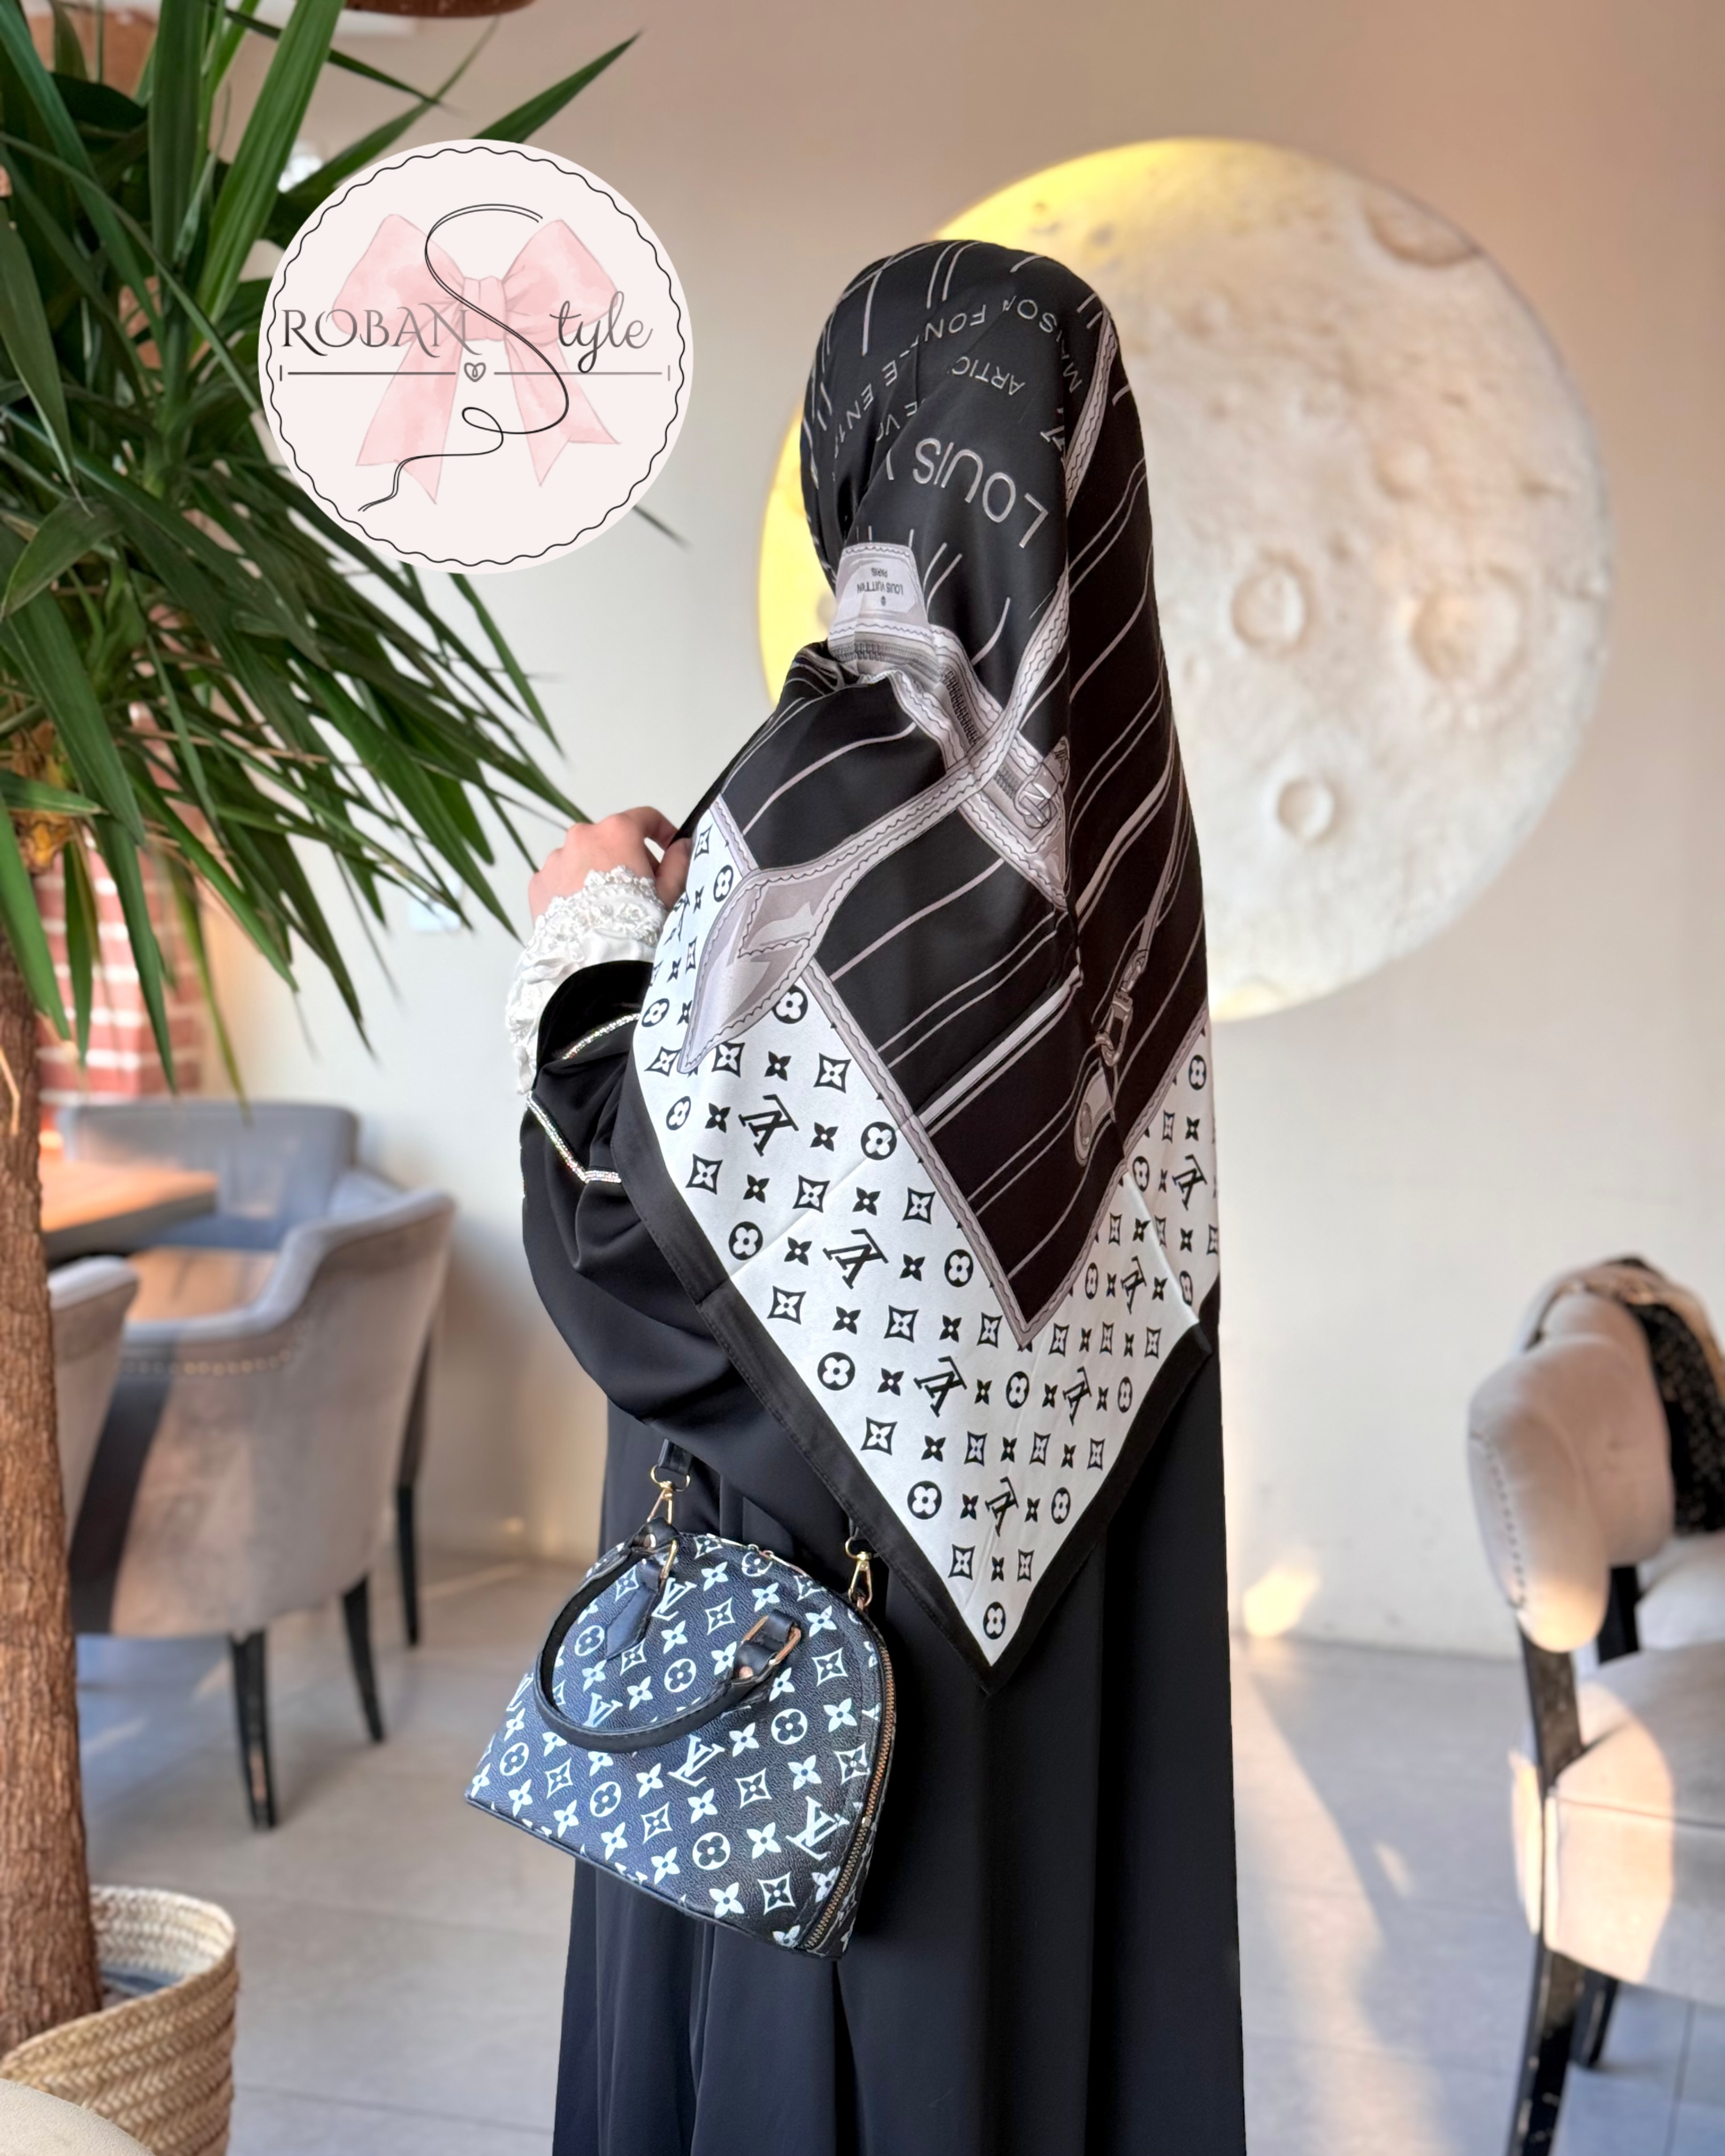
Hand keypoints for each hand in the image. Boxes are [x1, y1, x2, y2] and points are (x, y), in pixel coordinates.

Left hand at [528, 808, 691, 922]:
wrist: (593, 965)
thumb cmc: (634, 928)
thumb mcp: (669, 893)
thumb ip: (679, 862)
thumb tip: (682, 846)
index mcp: (617, 832)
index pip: (644, 818)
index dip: (662, 831)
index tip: (668, 845)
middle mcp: (582, 837)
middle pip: (612, 840)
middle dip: (629, 858)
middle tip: (642, 890)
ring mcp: (556, 860)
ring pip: (584, 859)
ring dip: (598, 874)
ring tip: (609, 909)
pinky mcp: (538, 883)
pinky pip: (561, 880)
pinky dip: (574, 891)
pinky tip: (586, 916)